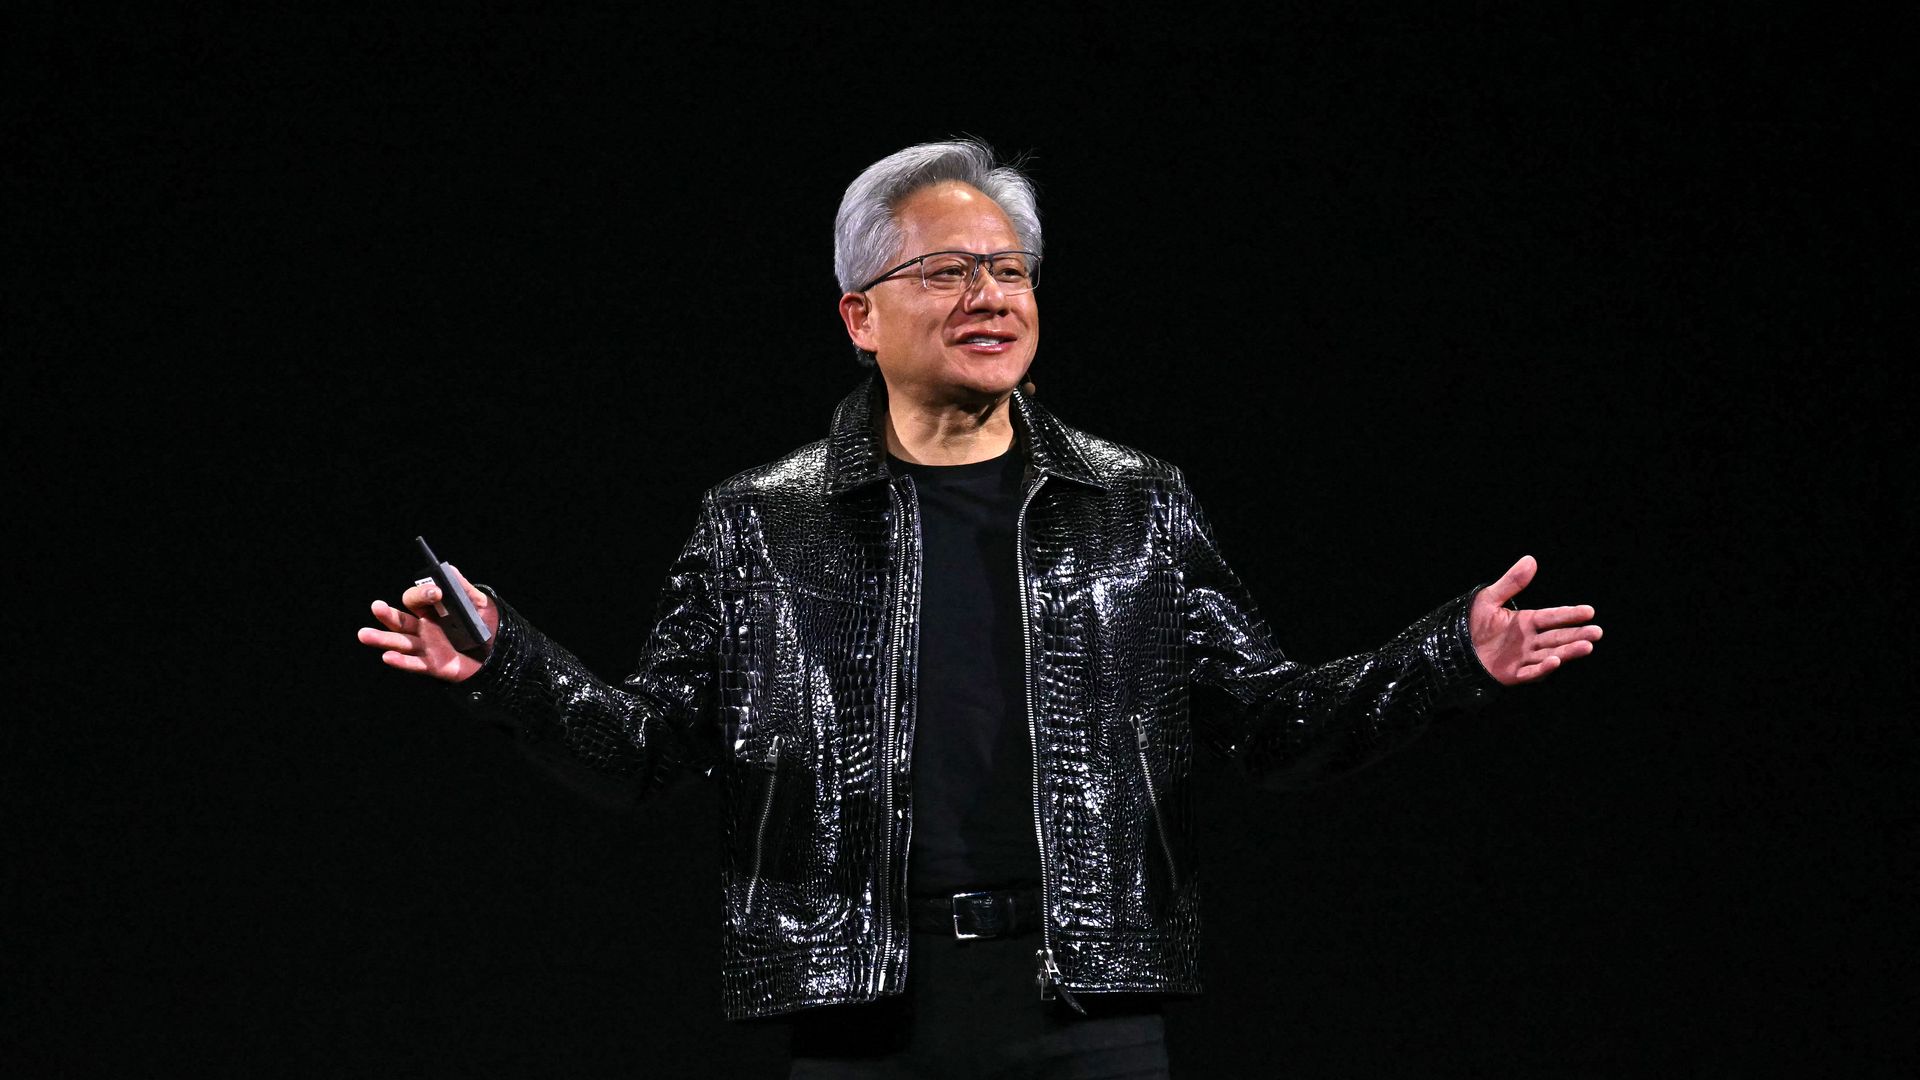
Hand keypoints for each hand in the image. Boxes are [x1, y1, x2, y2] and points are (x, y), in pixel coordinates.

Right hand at [355, 564, 499, 682]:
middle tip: (376, 606)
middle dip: (387, 614)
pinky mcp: (432, 665)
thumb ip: (464, 589)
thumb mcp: (479, 605)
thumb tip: (449, 569)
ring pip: (399, 642)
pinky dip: (401, 661)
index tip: (437, 592)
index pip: (416, 599)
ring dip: (382, 638)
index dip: (423, 593)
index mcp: (431, 611)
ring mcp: (425, 647)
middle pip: (399, 620)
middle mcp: (423, 628)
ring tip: (363, 634)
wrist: (498, 654)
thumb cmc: (486, 627)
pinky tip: (387, 657)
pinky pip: (414, 664)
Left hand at [1470, 555, 1600, 685]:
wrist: (1453, 648)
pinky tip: (1555, 661)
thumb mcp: (1488, 599)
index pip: (1553, 617)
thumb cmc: (1470, 623)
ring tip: (1587, 646)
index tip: (1590, 611)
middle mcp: (1529, 640)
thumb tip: (1530, 559)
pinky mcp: (1513, 674)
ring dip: (1568, 651)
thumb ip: (1511, 583)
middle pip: (1558, 637)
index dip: (1570, 614)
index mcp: (1526, 622)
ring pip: (1551, 654)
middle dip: (1578, 634)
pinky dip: (1543, 668)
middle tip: (1597, 632)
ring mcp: (1523, 658)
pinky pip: (1530, 672)